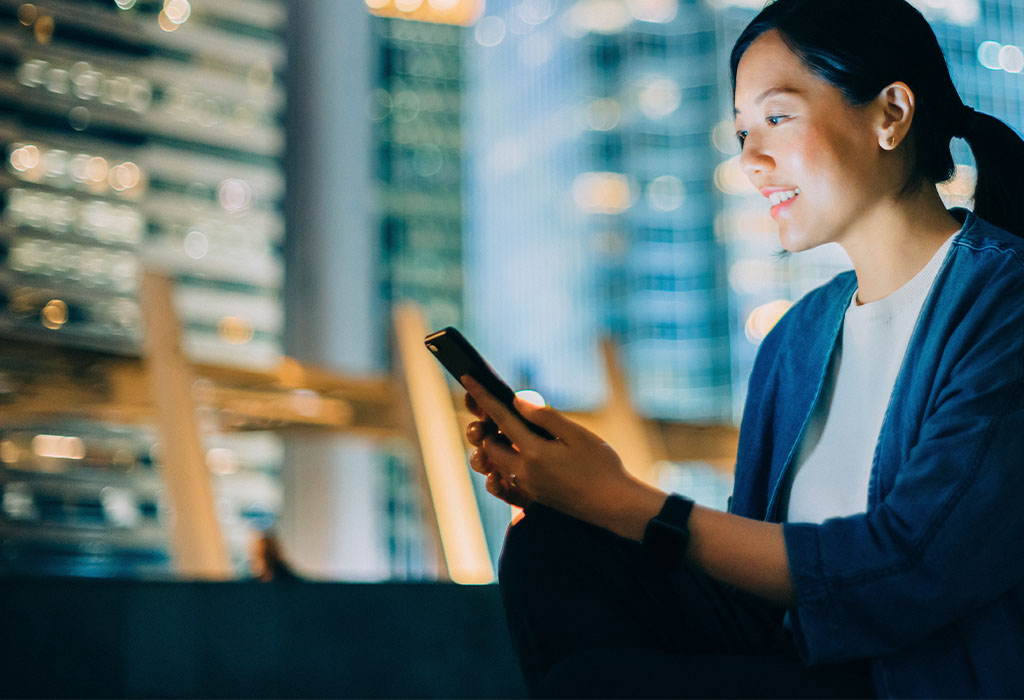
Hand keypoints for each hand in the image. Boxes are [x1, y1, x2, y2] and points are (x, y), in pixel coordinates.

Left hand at [462, 375, 645, 529]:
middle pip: (489, 446)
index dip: (482, 396)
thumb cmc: (602, 467)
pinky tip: (518, 457)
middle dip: (486, 427)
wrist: (615, 506)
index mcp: (533, 453)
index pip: (499, 418)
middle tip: (493, 410)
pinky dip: (503, 469)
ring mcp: (527, 488)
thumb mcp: (577, 435)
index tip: (467, 378)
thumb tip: (517, 401)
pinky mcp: (534, 498)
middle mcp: (523, 473)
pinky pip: (507, 484)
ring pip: (496, 465)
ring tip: (504, 432)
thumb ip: (545, 417)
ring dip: (494, 447)